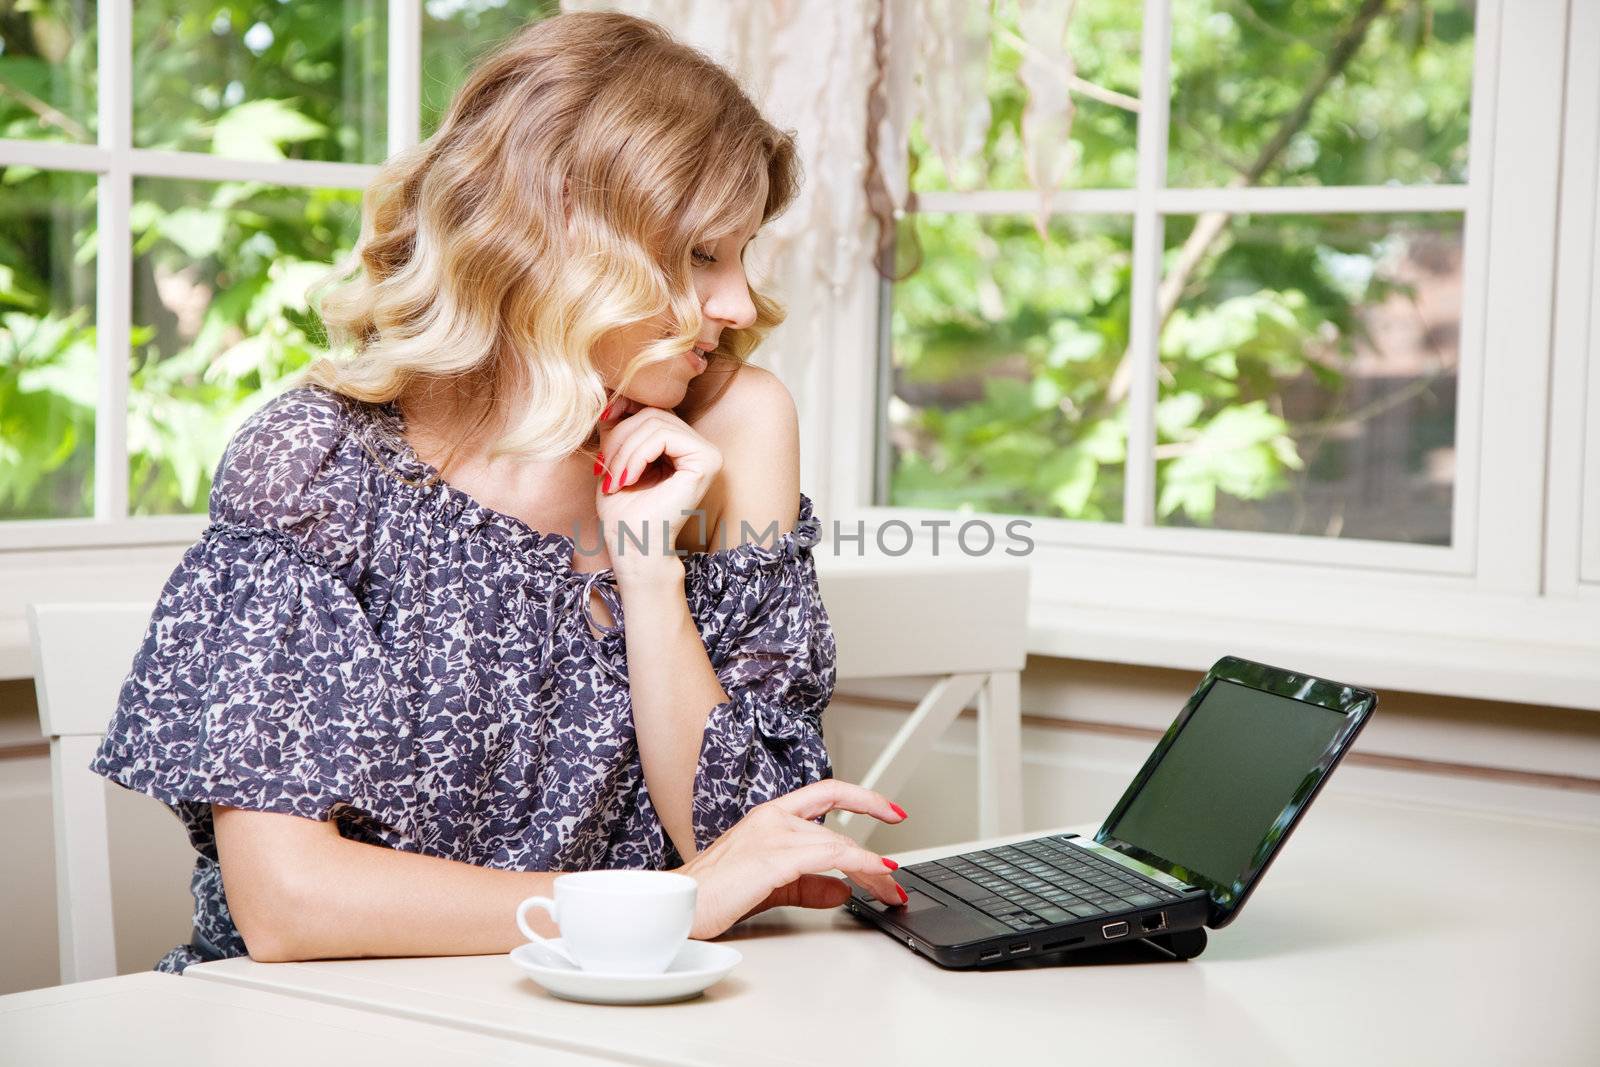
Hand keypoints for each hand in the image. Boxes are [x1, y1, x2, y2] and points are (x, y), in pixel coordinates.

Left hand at [593, 397, 721, 578]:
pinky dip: (637, 455)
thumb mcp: (615, 459)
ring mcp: (707, 452)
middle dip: (619, 438)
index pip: (650, 410)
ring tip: (614, 479)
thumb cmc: (624, 512)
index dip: (621, 417)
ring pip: (655, 422)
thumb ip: (618, 428)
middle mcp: (700, 446)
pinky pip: (663, 436)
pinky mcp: (707, 461)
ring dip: (623, 450)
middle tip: (603, 470)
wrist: (634, 548)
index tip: (600, 444)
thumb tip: (611, 396)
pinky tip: (628, 479)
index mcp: (682, 445)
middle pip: (653, 413)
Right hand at [675, 779, 909, 940]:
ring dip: (871, 870)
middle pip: (839, 826)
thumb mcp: (771, 886)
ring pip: (838, 843)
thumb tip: (841, 890)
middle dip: (872, 855)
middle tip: (894, 880)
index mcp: (769, 816)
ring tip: (889, 892)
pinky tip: (874, 878)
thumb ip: (807, 885)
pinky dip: (859, 866)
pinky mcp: (774, 858)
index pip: (825, 793)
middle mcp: (773, 817)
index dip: (862, 798)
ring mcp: (773, 834)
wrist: (679, 905)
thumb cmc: (712, 894)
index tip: (891, 810)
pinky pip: (831, 857)